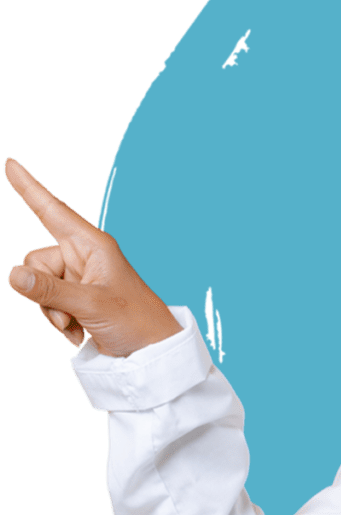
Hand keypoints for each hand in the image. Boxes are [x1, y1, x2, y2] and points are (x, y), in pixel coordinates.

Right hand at [6, 158, 183, 356]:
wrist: (151, 351)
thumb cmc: (135, 321)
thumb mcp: (91, 305)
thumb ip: (50, 291)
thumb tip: (13, 275)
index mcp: (93, 246)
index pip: (53, 211)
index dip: (30, 188)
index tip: (11, 163)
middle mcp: (83, 256)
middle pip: (35, 261)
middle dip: (43, 292)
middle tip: (69, 314)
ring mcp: (79, 277)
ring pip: (36, 285)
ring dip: (51, 311)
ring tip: (78, 324)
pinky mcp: (76, 297)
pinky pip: (46, 301)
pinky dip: (58, 319)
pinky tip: (80, 332)